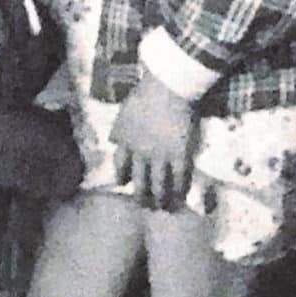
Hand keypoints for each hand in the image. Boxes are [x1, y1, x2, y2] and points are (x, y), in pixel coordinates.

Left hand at [108, 73, 199, 209]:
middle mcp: (139, 153)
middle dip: (141, 196)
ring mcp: (159, 157)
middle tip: (144, 205)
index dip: (122, 176)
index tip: (124, 184)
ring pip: (158, 185)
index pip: (120, 165)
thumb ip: (120, 128)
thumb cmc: (146, 93)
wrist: (168, 88)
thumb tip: (113, 140)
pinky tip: (181, 198)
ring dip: (160, 199)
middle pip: (138, 180)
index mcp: (125, 140)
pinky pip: (179, 179)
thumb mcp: (124, 111)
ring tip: (163, 208)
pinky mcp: (179, 156)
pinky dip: (180, 190)